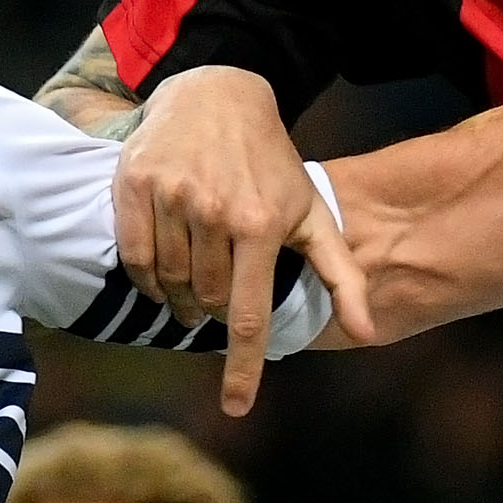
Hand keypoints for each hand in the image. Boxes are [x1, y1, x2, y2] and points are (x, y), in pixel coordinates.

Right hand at [108, 64, 373, 414]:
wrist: (217, 95)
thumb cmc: (271, 165)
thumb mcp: (312, 216)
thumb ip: (340, 276)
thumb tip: (368, 333)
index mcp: (260, 226)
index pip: (247, 316)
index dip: (241, 368)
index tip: (235, 408)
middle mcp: (214, 212)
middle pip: (204, 302)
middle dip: (211, 311)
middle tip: (219, 292)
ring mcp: (171, 197)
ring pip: (168, 284)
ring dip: (179, 297)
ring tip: (194, 278)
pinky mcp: (135, 186)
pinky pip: (135, 259)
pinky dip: (149, 277)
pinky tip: (166, 267)